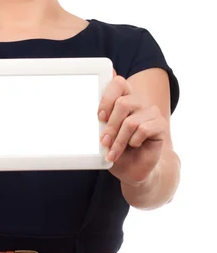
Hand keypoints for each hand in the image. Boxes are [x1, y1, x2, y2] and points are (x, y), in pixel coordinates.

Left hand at [98, 69, 166, 186]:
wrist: (132, 170)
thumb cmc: (116, 149)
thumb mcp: (104, 135)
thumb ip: (100, 121)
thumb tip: (92, 115)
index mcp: (123, 98)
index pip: (118, 83)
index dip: (107, 97)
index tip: (100, 116)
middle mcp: (138, 102)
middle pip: (122, 103)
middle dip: (110, 126)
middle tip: (104, 141)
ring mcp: (151, 112)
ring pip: (130, 121)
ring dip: (119, 140)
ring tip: (113, 151)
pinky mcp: (160, 124)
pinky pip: (143, 129)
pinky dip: (134, 141)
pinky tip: (134, 146)